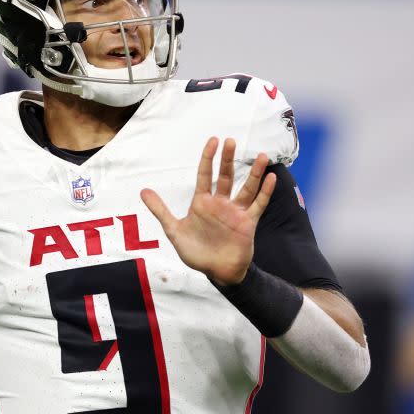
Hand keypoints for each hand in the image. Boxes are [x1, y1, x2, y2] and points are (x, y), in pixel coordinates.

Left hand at [140, 137, 275, 285]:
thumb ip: (160, 210)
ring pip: (246, 188)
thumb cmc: (195, 252)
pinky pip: (258, 205)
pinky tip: (271, 178)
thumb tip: (143, 191)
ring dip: (255, 173)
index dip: (208, 158)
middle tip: (231, 141)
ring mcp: (235, 212)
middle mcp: (220, 204)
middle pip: (225, 176)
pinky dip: (265, 192)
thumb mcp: (174, 230)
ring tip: (262, 156)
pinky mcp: (248, 223)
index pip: (205, 175)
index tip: (213, 141)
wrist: (216, 272)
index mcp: (202, 203)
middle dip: (228, 159)